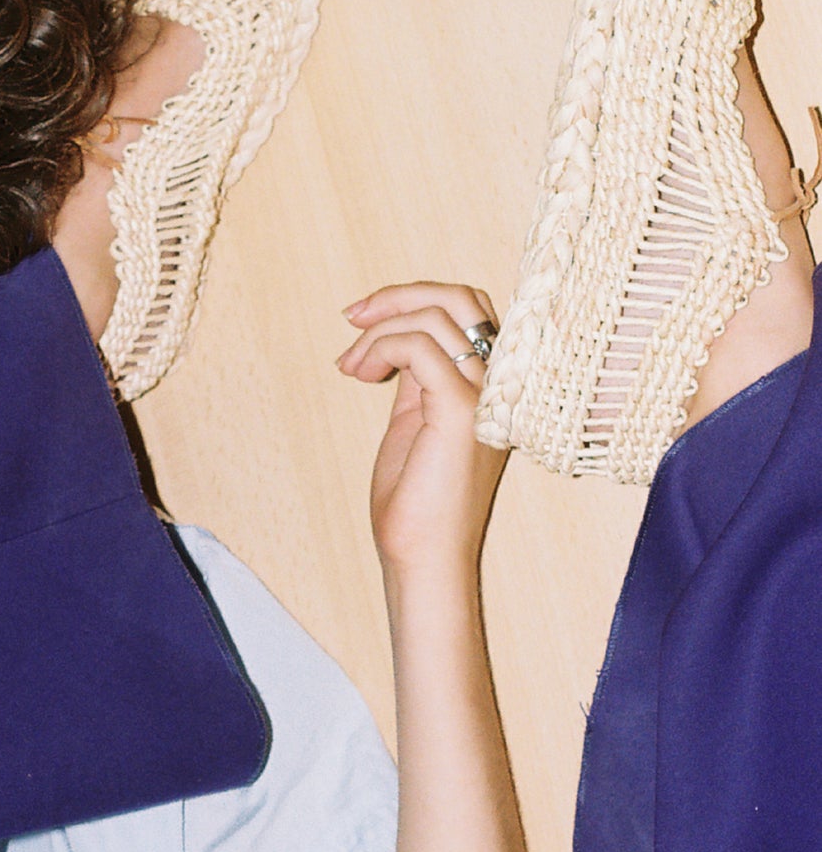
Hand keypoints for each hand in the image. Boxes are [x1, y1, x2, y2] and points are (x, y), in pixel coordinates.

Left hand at [336, 282, 505, 577]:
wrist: (421, 556)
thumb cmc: (415, 500)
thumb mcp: (416, 419)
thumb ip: (419, 376)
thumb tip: (397, 337)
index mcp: (495, 384)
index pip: (471, 308)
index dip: (415, 299)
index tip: (363, 320)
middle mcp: (500, 384)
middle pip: (462, 297)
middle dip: (399, 296)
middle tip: (351, 318)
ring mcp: (487, 396)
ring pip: (437, 316)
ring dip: (378, 331)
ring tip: (350, 367)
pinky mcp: (462, 411)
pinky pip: (419, 347)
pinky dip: (380, 348)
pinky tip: (360, 374)